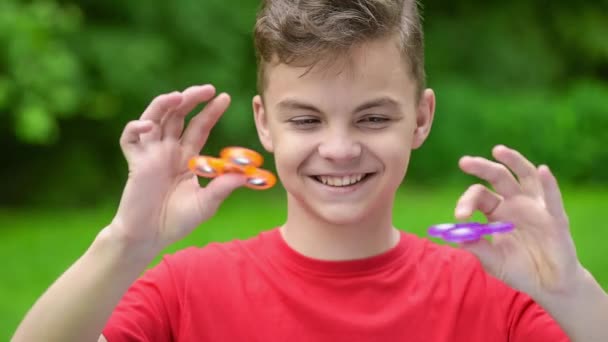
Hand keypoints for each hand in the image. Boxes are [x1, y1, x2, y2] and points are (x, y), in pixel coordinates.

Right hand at [108, 85, 245, 255]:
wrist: (150, 237)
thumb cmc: (177, 221)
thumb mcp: (206, 203)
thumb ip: (223, 187)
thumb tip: (246, 174)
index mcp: (187, 157)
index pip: (200, 126)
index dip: (210, 111)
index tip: (225, 97)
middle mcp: (168, 150)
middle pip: (178, 115)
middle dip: (191, 99)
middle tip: (207, 89)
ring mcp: (150, 154)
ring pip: (155, 118)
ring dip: (165, 104)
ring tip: (179, 96)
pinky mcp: (135, 163)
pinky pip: (130, 138)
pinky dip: (136, 128)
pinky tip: (148, 125)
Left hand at [455, 145, 583, 301]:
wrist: (547, 284)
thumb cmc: (517, 268)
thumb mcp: (493, 261)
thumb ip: (477, 248)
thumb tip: (456, 237)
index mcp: (496, 210)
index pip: (479, 196)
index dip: (467, 202)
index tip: (459, 216)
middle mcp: (515, 202)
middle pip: (498, 177)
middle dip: (481, 167)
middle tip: (464, 162)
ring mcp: (536, 207)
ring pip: (525, 176)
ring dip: (513, 161)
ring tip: (498, 150)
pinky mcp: (555, 218)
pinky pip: (552, 198)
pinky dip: (548, 184)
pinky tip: (543, 170)